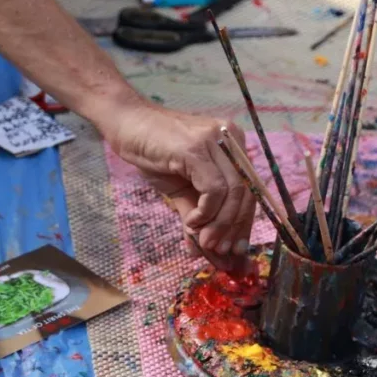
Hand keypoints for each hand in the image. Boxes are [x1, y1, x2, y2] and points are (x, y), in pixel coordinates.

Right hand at [101, 101, 255, 273]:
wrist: (125, 124)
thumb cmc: (153, 152)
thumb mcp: (181, 189)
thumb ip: (197, 216)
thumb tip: (205, 252)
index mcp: (235, 147)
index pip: (251, 190)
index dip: (244, 224)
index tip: (235, 251)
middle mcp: (231, 139)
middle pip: (246, 193)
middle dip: (234, 229)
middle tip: (219, 251)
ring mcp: (215, 141)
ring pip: (233, 193)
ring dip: (220, 225)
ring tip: (205, 241)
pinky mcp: (196, 148)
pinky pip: (214, 189)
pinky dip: (206, 212)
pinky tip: (192, 221)